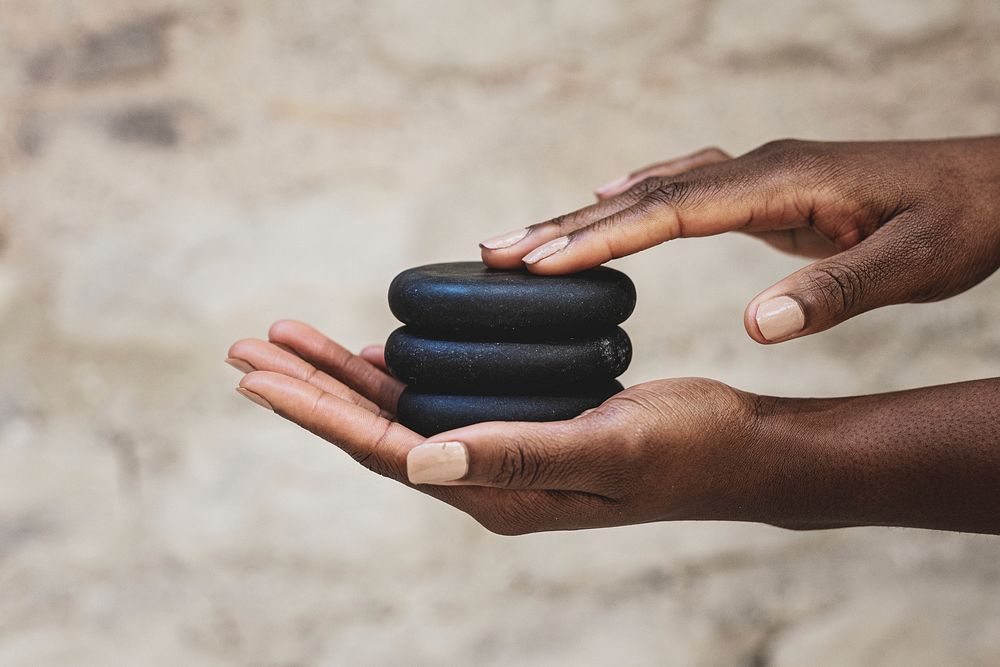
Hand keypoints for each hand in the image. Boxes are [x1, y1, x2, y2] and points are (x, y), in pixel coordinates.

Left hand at [227, 321, 763, 533]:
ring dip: (342, 379)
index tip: (256, 371)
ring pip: (400, 415)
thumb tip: (418, 465)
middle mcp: (485, 480)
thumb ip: (516, 455)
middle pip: (375, 432)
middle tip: (246, 346)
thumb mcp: (606, 446)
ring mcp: (500, 455)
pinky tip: (373, 356)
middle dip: (307, 389)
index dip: (315, 411)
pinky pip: (439, 404)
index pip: (382, 451)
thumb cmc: (685, 448)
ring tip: (289, 341)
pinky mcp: (519, 428)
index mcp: (495, 493)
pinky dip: (397, 378)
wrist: (737, 452)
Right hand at [479, 137, 999, 342]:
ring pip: (650, 188)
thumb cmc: (962, 221)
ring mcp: (757, 170)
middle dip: (563, 226)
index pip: (668, 211)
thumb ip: (836, 292)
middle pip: (640, 194)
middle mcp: (755, 167)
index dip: (598, 238)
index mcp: (779, 184)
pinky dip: (630, 198)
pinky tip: (607, 201)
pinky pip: (677, 185)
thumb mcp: (915, 264)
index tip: (535, 267)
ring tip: (524, 239)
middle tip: (492, 252)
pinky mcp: (764, 183)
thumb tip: (758, 326)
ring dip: (584, 214)